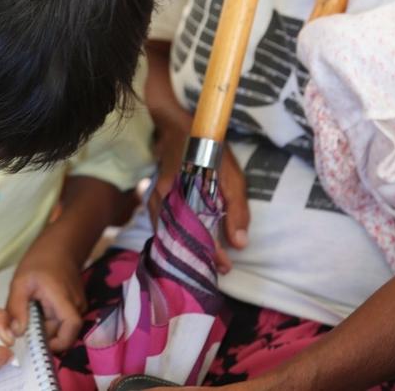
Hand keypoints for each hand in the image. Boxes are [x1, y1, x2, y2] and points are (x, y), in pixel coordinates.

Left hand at [7, 238, 85, 351]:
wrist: (60, 244)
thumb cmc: (40, 260)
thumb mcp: (20, 282)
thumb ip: (16, 309)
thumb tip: (16, 334)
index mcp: (64, 301)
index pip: (69, 332)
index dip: (56, 344)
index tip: (35, 342)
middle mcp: (76, 306)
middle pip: (62, 332)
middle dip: (42, 333)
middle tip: (23, 321)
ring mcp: (78, 305)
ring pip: (61, 327)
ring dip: (45, 325)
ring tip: (30, 310)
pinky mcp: (75, 304)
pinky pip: (62, 319)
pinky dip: (49, 318)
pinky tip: (38, 306)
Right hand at [149, 121, 248, 274]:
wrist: (178, 125)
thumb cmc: (209, 148)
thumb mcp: (231, 175)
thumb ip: (236, 209)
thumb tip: (239, 243)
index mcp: (182, 195)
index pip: (196, 235)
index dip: (212, 254)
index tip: (225, 266)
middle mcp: (163, 199)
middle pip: (176, 239)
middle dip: (195, 257)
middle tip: (214, 270)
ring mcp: (155, 198)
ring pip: (166, 233)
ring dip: (183, 250)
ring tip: (202, 261)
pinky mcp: (154, 197)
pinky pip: (161, 224)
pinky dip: (173, 238)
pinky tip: (185, 245)